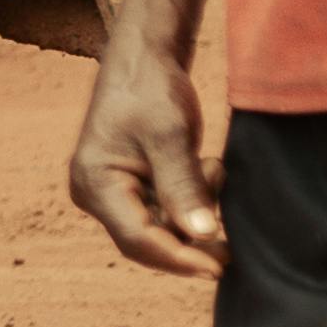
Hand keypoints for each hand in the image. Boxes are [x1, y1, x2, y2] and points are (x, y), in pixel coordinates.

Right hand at [64, 20, 227, 275]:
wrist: (142, 60)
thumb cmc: (150, 89)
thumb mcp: (170, 135)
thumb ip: (184, 187)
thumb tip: (204, 236)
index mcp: (94, 182)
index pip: (137, 238)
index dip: (179, 257)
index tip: (219, 266)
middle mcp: (95, 194)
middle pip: (146, 241)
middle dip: (189, 241)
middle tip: (232, 242)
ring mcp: (111, 193)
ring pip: (159, 229)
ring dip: (193, 212)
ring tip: (211, 168)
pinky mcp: (130, 188)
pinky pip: (163, 213)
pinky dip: (189, 202)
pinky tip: (203, 168)